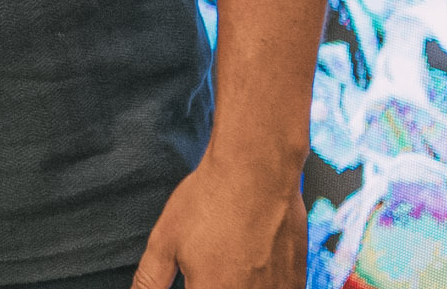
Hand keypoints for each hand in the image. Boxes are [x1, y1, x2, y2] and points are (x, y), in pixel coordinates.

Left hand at [132, 153, 304, 287]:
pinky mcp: (296, 281)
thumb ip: (151, 279)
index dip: (191, 288)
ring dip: (235, 284)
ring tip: (227, 265)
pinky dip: (259, 286)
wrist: (258, 170)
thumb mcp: (165, 240)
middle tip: (207, 269)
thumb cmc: (212, 200)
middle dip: (211, 285)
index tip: (190, 281)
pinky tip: (249, 269)